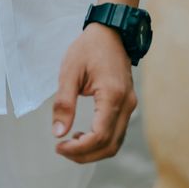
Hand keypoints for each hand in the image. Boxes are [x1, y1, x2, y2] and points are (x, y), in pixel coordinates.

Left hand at [52, 24, 137, 162]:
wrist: (111, 33)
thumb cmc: (88, 49)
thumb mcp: (69, 72)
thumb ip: (64, 103)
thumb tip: (58, 133)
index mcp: (112, 96)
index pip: (99, 135)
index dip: (79, 148)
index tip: (58, 146)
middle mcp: (127, 105)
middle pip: (109, 145)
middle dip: (85, 154)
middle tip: (61, 149)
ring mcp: (130, 106)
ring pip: (116, 143)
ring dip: (93, 151)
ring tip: (69, 144)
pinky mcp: (128, 105)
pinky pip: (117, 132)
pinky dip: (101, 141)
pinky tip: (82, 135)